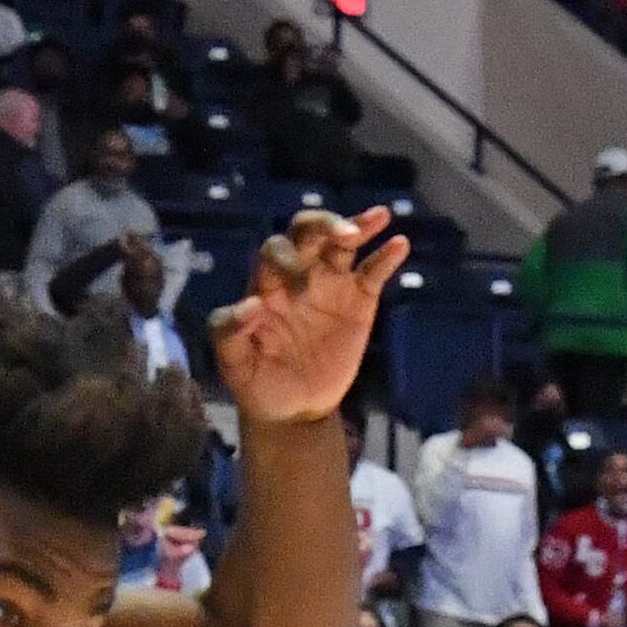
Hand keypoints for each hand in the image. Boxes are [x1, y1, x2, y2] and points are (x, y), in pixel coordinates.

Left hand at [209, 206, 407, 426]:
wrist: (293, 409)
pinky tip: (399, 244)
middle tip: (344, 234)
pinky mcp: (359, 301)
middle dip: (325, 225)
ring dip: (359, 225)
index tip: (297, 284)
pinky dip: (386, 256)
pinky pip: (373, 272)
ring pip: (343, 244)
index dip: (286, 257)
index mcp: (267, 283)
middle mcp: (299, 274)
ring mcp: (331, 284)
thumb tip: (251, 304)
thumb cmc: (256, 381)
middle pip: (309, 232)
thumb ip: (228, 333)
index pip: (275, 250)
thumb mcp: (234, 363)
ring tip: (378, 217)